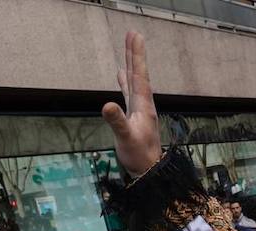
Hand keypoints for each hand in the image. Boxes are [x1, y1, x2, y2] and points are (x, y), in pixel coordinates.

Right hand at [101, 31, 161, 177]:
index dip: (136, 56)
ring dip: (131, 63)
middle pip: (138, 73)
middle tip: (133, 33)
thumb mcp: (125, 138)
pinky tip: (123, 74)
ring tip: (129, 47)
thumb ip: (117, 121)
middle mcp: (143, 104)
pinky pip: (129, 92)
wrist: (149, 171)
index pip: (139, 75)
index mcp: (143, 105)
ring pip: (134, 81)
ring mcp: (139, 109)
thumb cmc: (139, 155)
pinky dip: (126, 81)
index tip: (135, 37)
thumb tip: (106, 104)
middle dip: (134, 53)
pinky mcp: (134, 116)